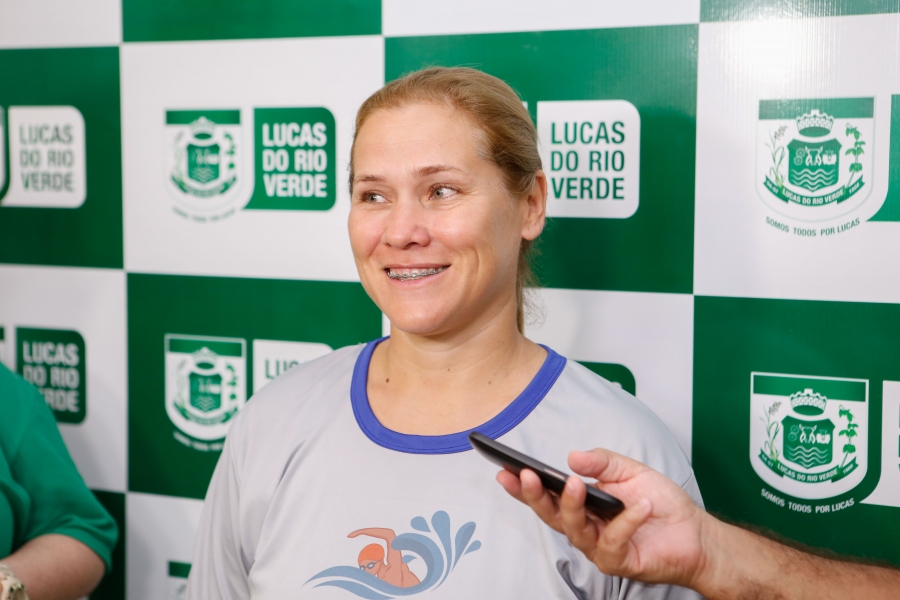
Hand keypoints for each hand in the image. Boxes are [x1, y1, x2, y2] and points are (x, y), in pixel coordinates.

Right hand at [497, 448, 709, 587]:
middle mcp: (585, 528)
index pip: (547, 496)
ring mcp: (599, 547)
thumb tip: (571, 458)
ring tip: (575, 484)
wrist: (695, 533)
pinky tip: (637, 504)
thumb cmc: (661, 502)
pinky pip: (614, 541)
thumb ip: (602, 462)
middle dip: (535, 495)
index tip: (504, 469)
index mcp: (582, 505)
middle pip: (551, 515)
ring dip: (572, 505)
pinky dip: (625, 521)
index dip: (523, 486)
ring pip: (574, 530)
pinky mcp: (620, 561)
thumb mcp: (630, 470)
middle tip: (527, 475)